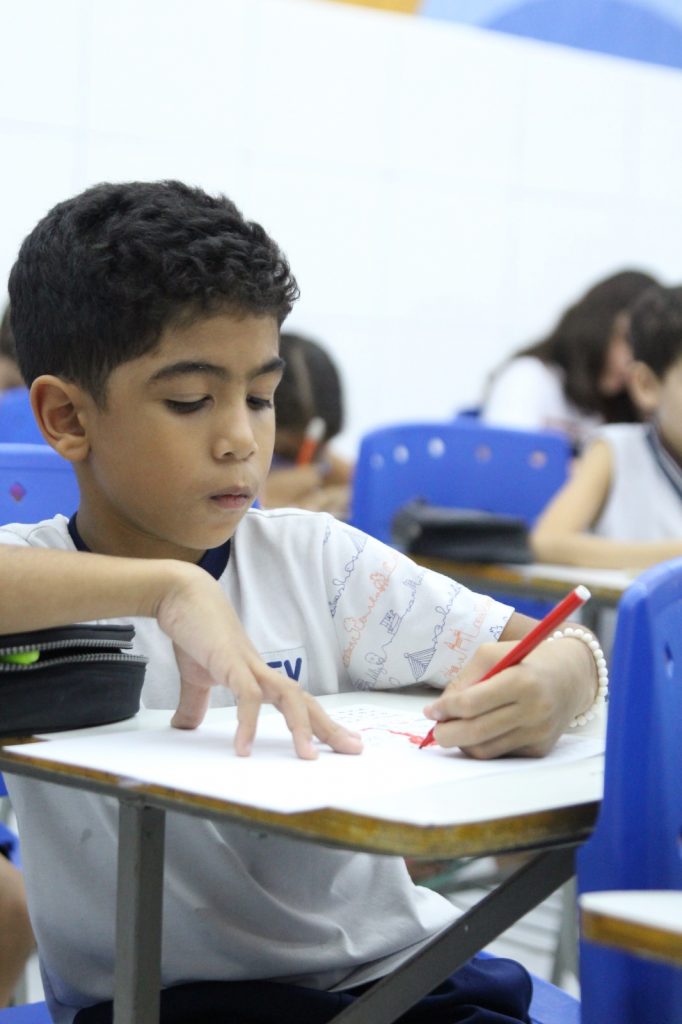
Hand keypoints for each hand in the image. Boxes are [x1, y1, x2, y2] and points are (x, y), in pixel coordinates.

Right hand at [154, 563, 362, 759]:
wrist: (180, 593)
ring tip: (308, 755)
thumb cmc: (192, 630)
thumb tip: (184, 726)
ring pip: (289, 696)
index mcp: (258, 676)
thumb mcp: (194, 676)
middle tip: (355, 750)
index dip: (319, 723)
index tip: (340, 742)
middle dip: (329, 727)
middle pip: (305, 701)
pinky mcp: (230, 661)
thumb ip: (195, 703)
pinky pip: (247, 696)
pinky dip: (248, 723)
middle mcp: (261, 670)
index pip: (298, 702)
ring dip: (301, 726)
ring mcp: (249, 665)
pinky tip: (243, 748)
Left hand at [423, 636, 593, 758]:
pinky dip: (485, 744)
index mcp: (521, 681)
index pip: (472, 703)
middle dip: (446, 734)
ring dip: (462, 743)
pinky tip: (483, 730)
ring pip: (486, 749)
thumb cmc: (525, 660)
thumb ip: (465, 679)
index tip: (430, 710)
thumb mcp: (492, 654)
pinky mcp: (541, 749)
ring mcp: (539, 733)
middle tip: (435, 730)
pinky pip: (501, 753)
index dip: (445, 709)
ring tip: (455, 729)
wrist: (571, 676)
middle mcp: (534, 710)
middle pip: (476, 732)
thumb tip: (440, 710)